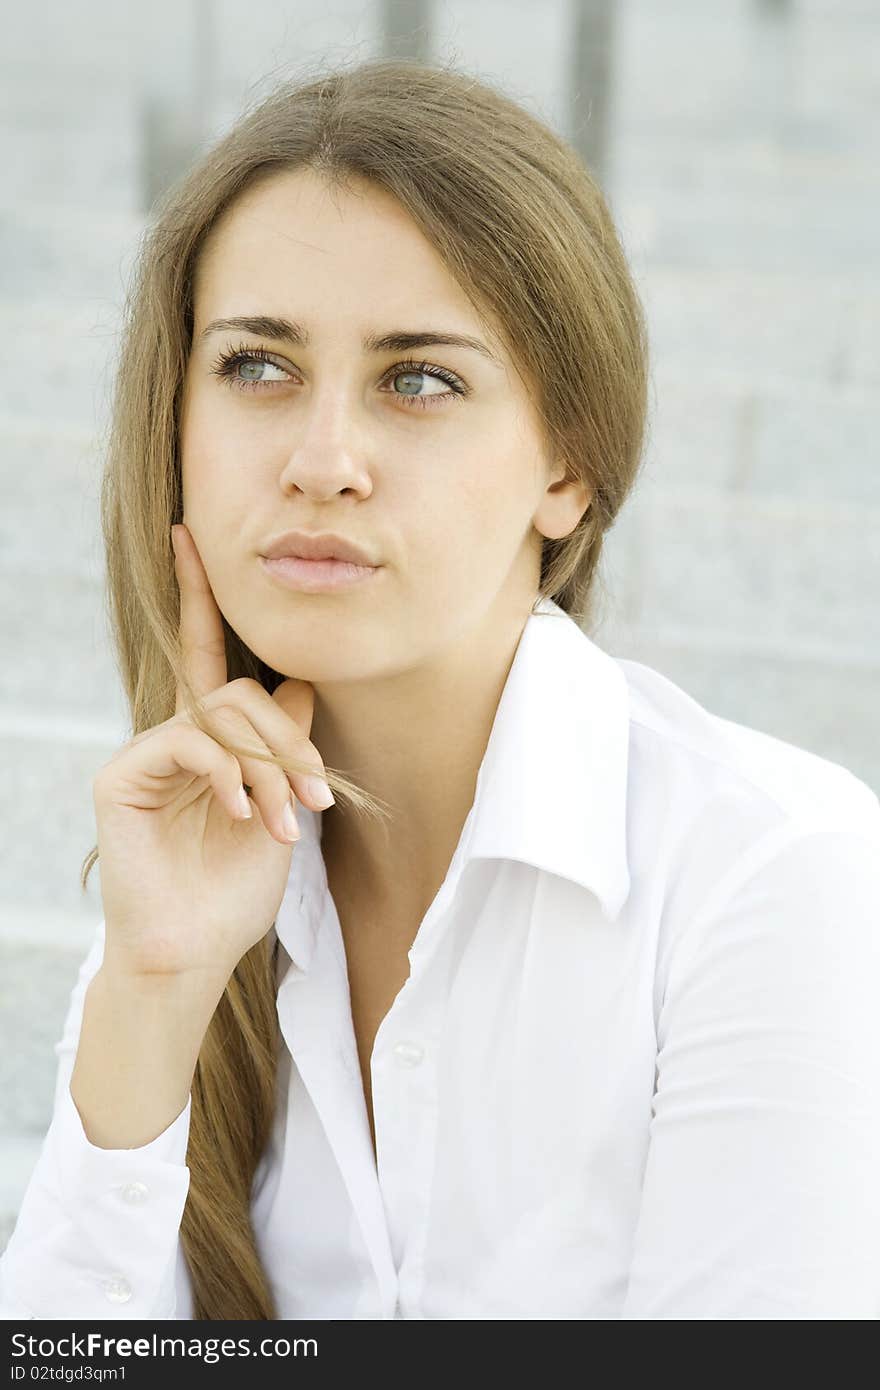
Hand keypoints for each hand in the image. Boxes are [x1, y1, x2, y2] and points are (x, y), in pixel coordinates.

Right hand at [92, 522, 331, 983]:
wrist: (197, 949)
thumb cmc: (237, 887)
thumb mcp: (282, 808)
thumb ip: (287, 745)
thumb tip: (301, 683)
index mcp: (213, 737)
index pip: (208, 652)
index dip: (198, 593)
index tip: (187, 532)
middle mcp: (177, 735)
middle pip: (239, 690)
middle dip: (289, 741)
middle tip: (316, 796)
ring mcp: (147, 753)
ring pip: (223, 714)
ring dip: (269, 767)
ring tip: (284, 822)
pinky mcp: (123, 775)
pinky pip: (188, 741)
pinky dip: (228, 773)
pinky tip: (244, 814)